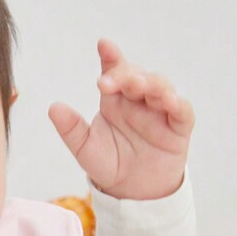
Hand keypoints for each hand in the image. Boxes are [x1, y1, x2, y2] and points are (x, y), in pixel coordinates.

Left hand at [48, 39, 194, 197]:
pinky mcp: (178, 127)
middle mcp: (138, 100)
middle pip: (137, 75)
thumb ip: (71, 129)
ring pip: (161, 86)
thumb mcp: (85, 148)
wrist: (132, 191)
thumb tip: (53, 108)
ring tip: (138, 86)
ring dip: (151, 83)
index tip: (103, 45)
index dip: (111, 57)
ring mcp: (160, 111)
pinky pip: (183, 111)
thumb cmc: (110, 163)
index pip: (114, 72)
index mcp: (115, 99)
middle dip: (126, 74)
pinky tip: (170, 101)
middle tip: (109, 82)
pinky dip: (178, 104)